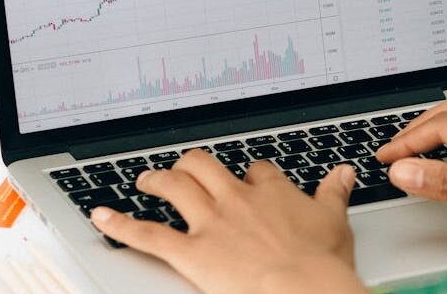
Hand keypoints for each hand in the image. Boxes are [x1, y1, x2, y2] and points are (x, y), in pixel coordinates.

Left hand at [91, 151, 365, 293]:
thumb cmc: (320, 262)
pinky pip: (148, 234)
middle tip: (183, 168)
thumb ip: (334, 193)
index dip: (249, 173)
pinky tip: (103, 216)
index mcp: (270, 191)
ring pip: (175, 187)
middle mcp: (236, 198)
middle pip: (205, 166)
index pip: (255, 169)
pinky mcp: (190, 251)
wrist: (302, 289)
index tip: (248, 179)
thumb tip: (343, 174)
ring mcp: (211, 222)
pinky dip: (121, 224)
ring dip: (157, 181)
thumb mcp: (334, 221)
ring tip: (146, 180)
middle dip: (191, 165)